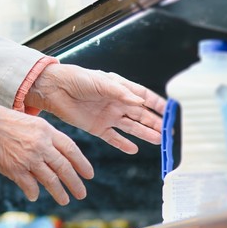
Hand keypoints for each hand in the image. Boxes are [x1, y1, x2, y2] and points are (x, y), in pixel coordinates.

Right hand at [0, 106, 93, 204]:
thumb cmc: (1, 119)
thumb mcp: (29, 121)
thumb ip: (43, 137)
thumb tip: (53, 155)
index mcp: (46, 130)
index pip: (71, 149)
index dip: (82, 163)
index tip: (88, 174)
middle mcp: (41, 145)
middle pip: (64, 167)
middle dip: (75, 182)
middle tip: (81, 193)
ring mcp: (29, 158)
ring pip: (51, 179)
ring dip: (59, 192)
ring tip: (64, 200)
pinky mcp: (15, 169)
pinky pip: (30, 186)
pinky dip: (34, 192)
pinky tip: (35, 196)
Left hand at [23, 64, 165, 153]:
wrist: (54, 89)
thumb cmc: (77, 78)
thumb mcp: (100, 82)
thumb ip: (120, 92)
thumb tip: (140, 101)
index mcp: (119, 88)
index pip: (144, 96)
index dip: (157, 104)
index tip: (172, 111)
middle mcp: (117, 103)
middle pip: (141, 114)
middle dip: (155, 122)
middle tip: (169, 130)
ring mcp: (108, 116)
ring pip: (131, 127)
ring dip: (145, 133)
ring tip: (159, 140)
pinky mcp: (97, 127)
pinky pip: (114, 137)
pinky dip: (123, 143)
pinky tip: (134, 149)